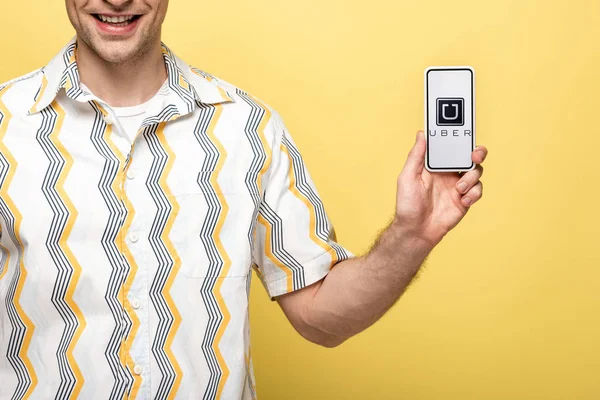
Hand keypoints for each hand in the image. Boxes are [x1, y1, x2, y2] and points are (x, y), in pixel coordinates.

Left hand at [394, 130, 487, 247]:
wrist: (416, 230)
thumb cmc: (408, 204)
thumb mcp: (407, 177)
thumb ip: (416, 156)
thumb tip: (421, 134)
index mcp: (435, 165)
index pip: (450, 146)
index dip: (458, 138)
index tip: (463, 133)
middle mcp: (448, 173)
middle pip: (469, 156)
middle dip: (476, 152)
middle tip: (474, 155)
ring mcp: (458, 185)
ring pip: (476, 172)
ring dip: (471, 178)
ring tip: (459, 189)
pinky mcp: (465, 199)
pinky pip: (478, 190)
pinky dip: (474, 193)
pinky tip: (463, 200)